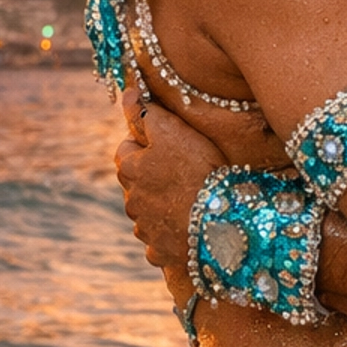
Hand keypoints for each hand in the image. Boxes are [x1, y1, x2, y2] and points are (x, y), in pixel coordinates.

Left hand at [114, 86, 226, 274]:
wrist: (220, 222)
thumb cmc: (198, 170)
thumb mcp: (173, 131)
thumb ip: (146, 112)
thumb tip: (127, 94)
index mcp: (129, 170)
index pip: (126, 149)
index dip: (146, 145)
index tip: (170, 146)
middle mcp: (130, 201)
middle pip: (136, 183)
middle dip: (153, 178)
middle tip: (185, 173)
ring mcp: (144, 230)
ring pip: (148, 213)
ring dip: (162, 207)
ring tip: (191, 202)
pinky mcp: (160, 253)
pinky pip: (161, 241)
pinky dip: (171, 235)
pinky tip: (191, 228)